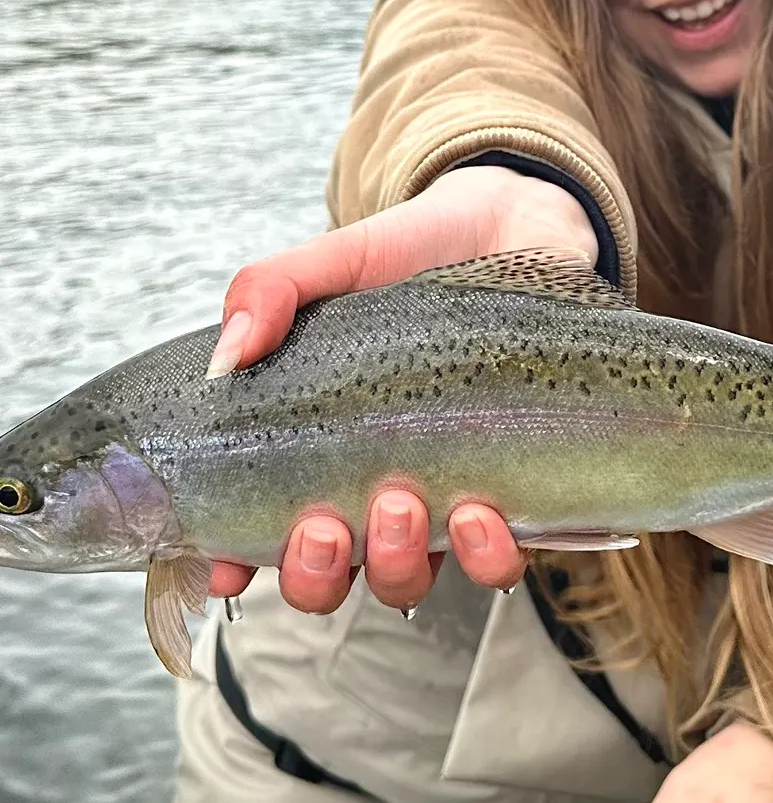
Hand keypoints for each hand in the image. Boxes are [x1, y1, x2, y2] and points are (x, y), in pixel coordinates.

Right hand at [205, 166, 597, 612]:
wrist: (515, 225)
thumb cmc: (413, 253)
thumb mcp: (335, 260)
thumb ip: (271, 290)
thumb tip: (228, 355)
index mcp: (315, 445)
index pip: (257, 532)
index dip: (233, 566)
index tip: (227, 566)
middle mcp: (371, 484)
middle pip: (326, 578)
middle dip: (313, 574)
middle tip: (324, 525)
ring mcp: (441, 492)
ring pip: (405, 578)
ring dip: (394, 565)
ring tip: (403, 505)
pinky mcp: (513, 486)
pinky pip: (498, 559)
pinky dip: (487, 557)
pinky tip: (482, 515)